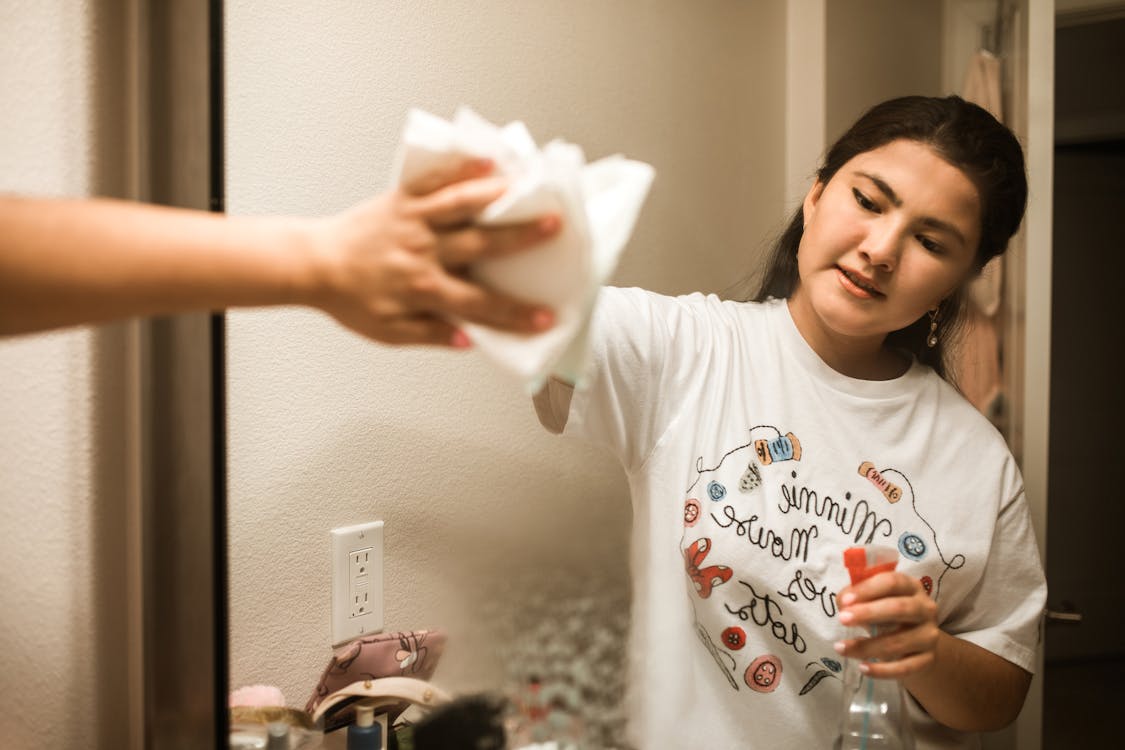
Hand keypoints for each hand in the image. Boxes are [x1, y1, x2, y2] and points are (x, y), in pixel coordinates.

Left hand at [305, 157, 560, 345]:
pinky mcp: (401, 198)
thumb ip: (431, 334)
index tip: (545, 318)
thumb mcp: (389, 331)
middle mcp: (423, 251)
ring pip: (461, 205)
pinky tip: (487, 160)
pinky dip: (461, 169)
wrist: (312, 264)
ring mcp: (413, 220)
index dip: (514, 314)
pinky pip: (435, 181)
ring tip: (528, 185)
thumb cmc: (350, 299)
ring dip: (498, 196)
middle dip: (520, 237)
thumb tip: (469, 340)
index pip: (479, 304)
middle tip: (555, 227)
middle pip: (480, 244)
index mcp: (423, 288)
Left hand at [834, 571, 938, 679]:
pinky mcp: (928, 660)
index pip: (892, 582)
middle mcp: (925, 608)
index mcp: (911, 586)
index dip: (867, 590)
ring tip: (840, 648)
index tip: (844, 601)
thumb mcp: (873, 600)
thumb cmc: (887, 614)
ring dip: (866, 646)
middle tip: (842, 619)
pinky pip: (905, 668)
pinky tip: (863, 668)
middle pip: (899, 608)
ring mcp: (929, 635)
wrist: (914, 643)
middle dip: (868, 613)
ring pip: (898, 642)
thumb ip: (857, 597)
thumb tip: (843, 603)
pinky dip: (882, 670)